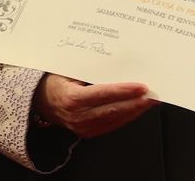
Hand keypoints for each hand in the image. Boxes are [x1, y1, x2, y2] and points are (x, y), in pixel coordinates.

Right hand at [33, 74, 156, 138]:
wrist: (40, 100)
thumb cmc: (55, 79)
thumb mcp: (67, 69)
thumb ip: (88, 68)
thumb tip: (116, 62)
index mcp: (71, 97)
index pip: (102, 94)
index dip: (123, 91)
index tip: (141, 87)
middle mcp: (77, 116)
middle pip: (113, 110)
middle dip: (136, 103)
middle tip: (154, 94)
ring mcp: (83, 127)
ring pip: (115, 120)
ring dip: (135, 111)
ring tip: (150, 101)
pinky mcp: (88, 133)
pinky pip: (111, 125)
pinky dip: (126, 117)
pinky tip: (136, 109)